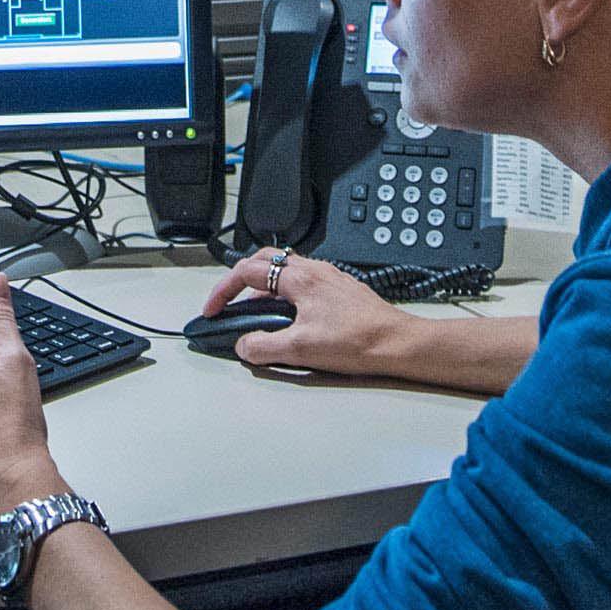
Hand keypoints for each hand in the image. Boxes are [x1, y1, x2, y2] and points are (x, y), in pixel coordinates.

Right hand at [197, 248, 417, 375]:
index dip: (222, 290)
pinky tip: (290, 317)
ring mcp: (329, 278)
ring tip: (256, 314)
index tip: (213, 308)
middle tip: (228, 301)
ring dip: (264, 288)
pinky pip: (302, 281)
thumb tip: (244, 345)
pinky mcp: (339, 289)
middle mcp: (314, 270)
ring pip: (285, 270)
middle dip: (240, 279)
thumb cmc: (359, 340)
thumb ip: (264, 346)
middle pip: (264, 260)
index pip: (247, 271)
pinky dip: (285, 293)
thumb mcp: (301, 349)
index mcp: (300, 278)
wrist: (396, 342)